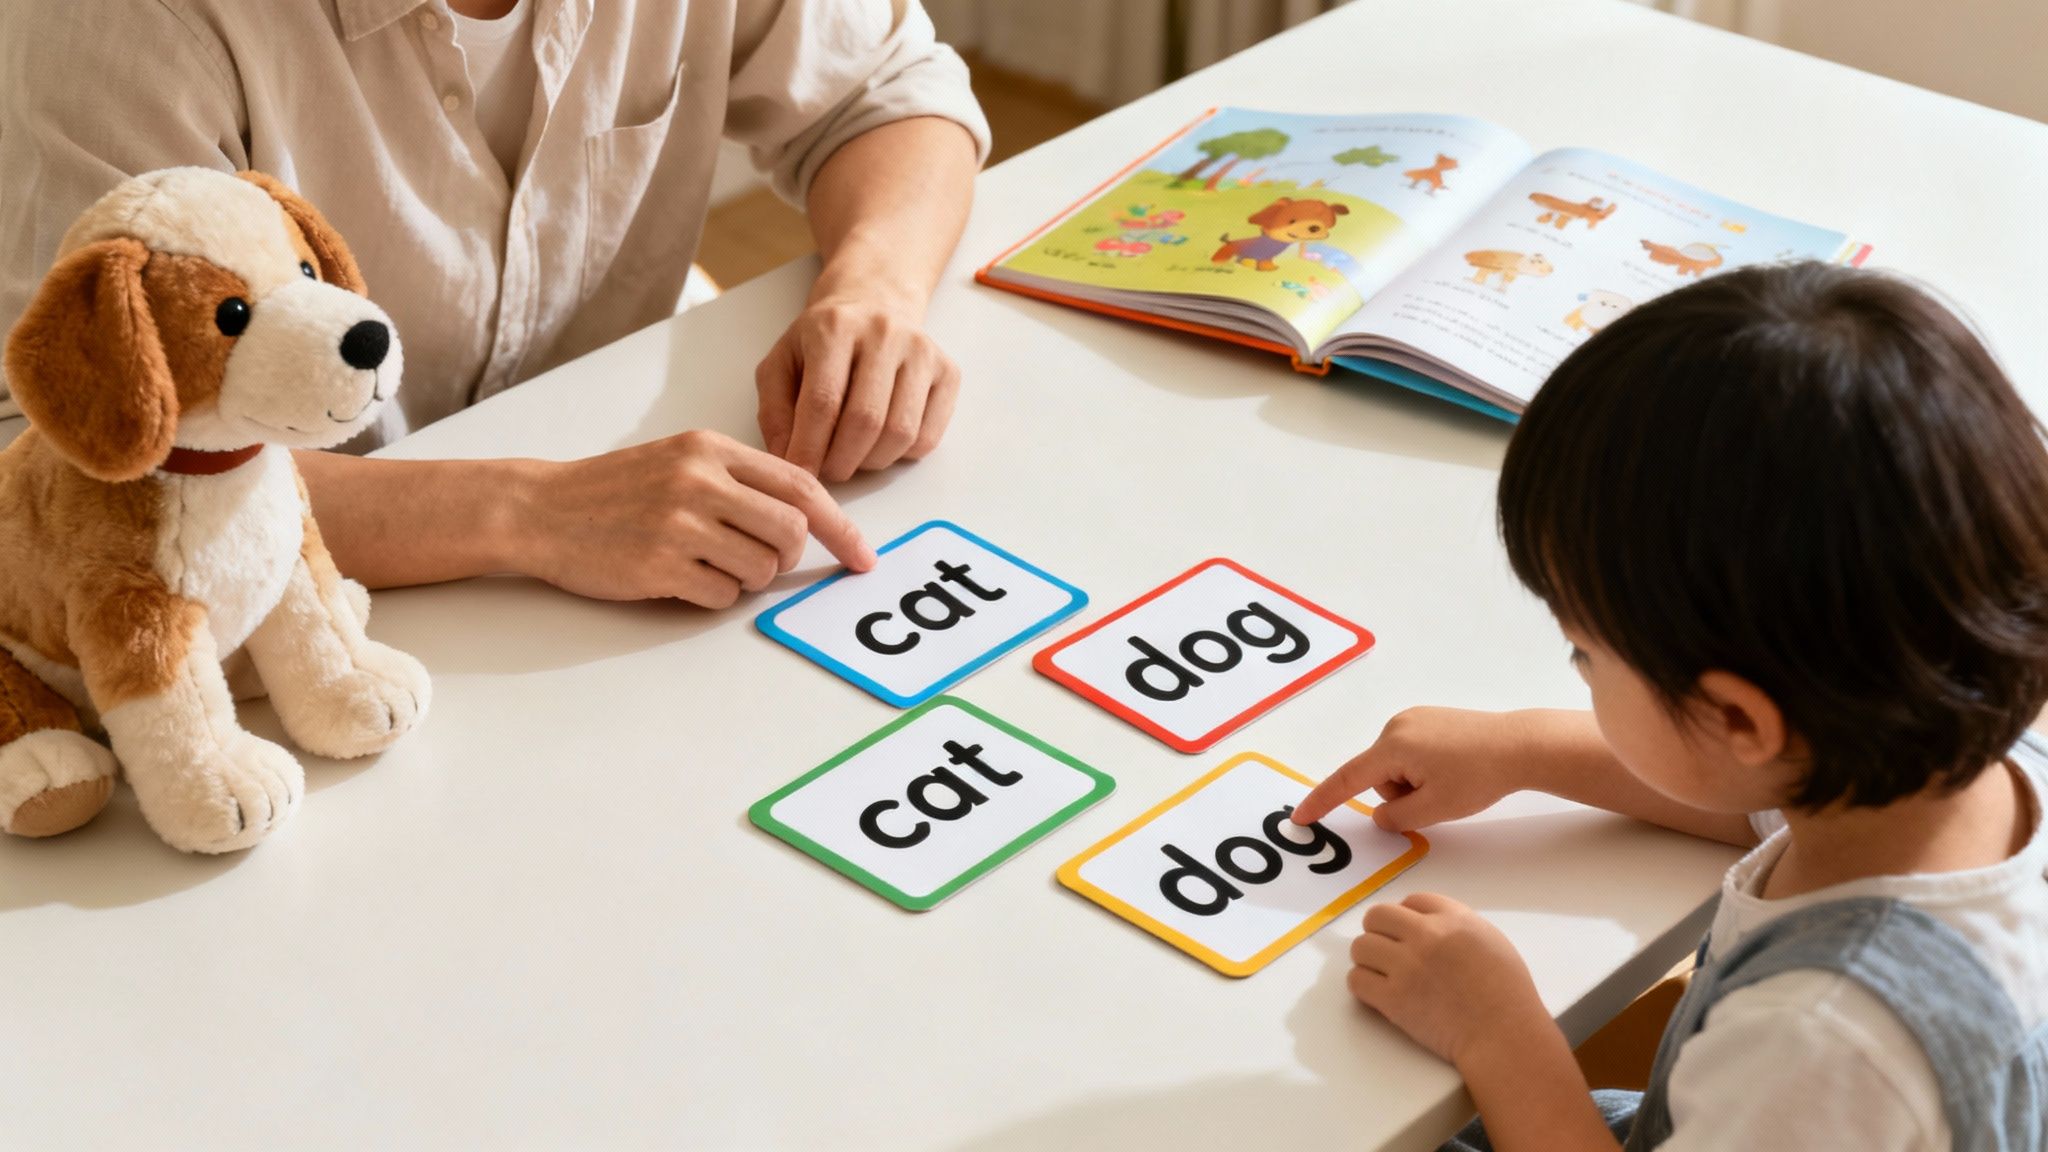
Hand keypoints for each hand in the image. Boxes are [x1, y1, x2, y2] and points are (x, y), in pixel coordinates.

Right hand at [525, 429, 875, 604]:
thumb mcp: (680, 460)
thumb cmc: (615, 490)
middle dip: (784, 557)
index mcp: (711, 449)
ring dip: (745, 579)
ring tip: (705, 564)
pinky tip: (679, 578)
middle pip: (790, 532)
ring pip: (760, 569)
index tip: (862, 555)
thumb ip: (739, 479)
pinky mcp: (659, 564)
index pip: (801, 486)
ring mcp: (678, 522)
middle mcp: (699, 480)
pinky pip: (722, 596)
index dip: (841, 525)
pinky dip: (712, 596)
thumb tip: (806, 519)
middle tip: (752, 557)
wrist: (540, 509)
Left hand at [755, 294, 960, 481]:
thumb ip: (774, 411)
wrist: (873, 304)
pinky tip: (881, 442)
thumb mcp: (782, 363)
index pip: (824, 400)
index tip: (801, 474)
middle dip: (842, 461)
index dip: (810, 447)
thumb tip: (787, 458)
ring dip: (872, 461)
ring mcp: (922, 351)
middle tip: (829, 471)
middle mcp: (884, 332)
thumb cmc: (823, 341)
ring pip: (901, 433)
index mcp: (835, 327)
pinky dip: (901, 455)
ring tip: (853, 456)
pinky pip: (928, 436)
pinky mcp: (947, 371)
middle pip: (866, 419)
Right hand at [1294, 707, 1531, 830]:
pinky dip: (1422, 768)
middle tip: (1439, 798)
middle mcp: (1397, 726)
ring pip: (1395, 766)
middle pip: (1378, 776)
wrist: (1519, 745)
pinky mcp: (1429, 718)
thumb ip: (1396, 818)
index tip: (1300, 817)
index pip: (1347, 780)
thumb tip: (1380, 815)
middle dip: (1399, 794)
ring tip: (1451, 781)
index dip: (1322, 801)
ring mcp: (1413, 719)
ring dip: (1413, 782)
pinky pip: (1410, 752)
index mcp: (1393, 747)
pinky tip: (1453, 768)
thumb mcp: (1434, 809)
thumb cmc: (1478, 777)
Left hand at [1347, 893, 1546, 1066]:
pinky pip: (1356, 980)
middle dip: (1379, 931)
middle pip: (1378, 916)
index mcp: (1454, 920)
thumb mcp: (1493, 943)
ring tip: (1381, 973)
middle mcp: (1426, 936)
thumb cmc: (1509, 995)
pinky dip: (1363, 986)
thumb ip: (1459, 928)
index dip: (1407, 915)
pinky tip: (1377, 993)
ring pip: (1361, 946)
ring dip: (1368, 959)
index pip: (1413, 900)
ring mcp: (1407, 966)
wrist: (1504, 1036)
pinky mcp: (1393, 998)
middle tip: (1388, 951)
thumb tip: (1430, 926)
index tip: (1407, 931)